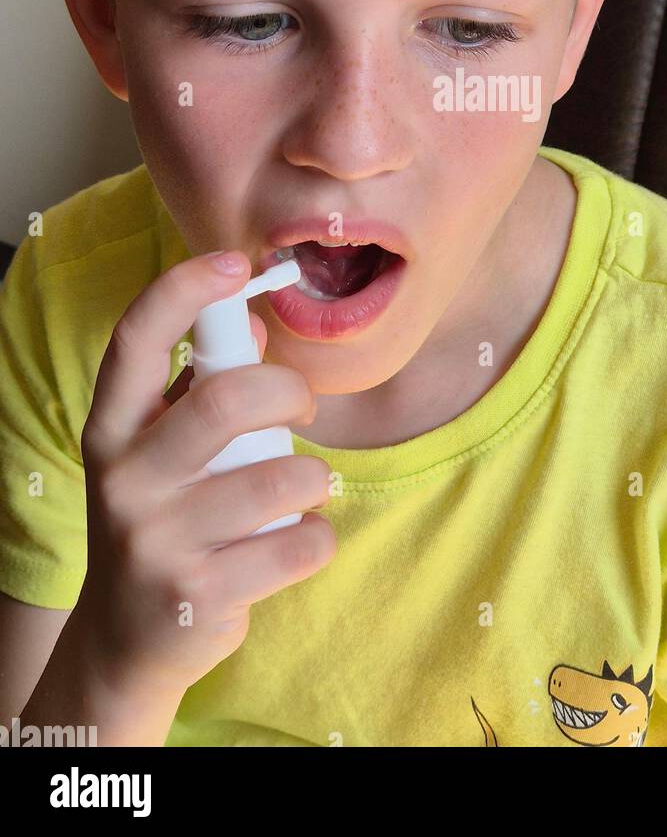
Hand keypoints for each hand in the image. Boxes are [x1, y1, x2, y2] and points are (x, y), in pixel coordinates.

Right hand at [75, 251, 336, 698]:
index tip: (237, 263)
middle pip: (228, 400)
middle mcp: (125, 480)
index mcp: (112, 429)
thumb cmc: (160, 517)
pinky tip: (295, 538)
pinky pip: (301, 543)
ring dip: (313, 478)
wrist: (124, 642)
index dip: (187, 288)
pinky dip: (317, 535)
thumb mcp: (158, 450)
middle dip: (289, 392)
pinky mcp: (200, 597)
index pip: (137, 338)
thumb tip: (257, 325)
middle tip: (301, 410)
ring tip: (301, 488)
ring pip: (282, 478)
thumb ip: (200, 388)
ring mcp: (157, 543)